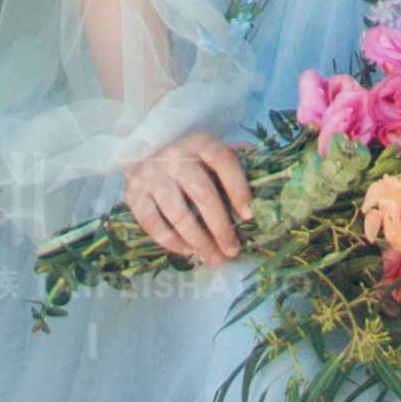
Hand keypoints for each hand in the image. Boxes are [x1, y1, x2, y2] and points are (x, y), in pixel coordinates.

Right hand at [124, 131, 250, 262]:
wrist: (140, 148)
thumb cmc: (185, 156)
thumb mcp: (208, 149)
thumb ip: (232, 161)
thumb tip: (266, 174)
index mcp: (199, 142)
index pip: (223, 160)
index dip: (238, 188)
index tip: (249, 215)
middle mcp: (175, 157)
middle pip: (203, 194)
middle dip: (221, 228)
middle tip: (233, 250)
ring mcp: (152, 175)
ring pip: (179, 214)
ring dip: (199, 242)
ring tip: (214, 258)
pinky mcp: (134, 194)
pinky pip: (153, 223)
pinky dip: (171, 241)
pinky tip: (187, 251)